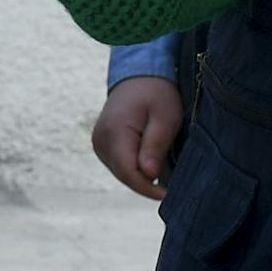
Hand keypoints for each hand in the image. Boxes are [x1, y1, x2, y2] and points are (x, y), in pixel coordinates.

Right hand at [92, 76, 184, 200]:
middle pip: (124, 175)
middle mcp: (100, 140)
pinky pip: (119, 165)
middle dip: (147, 185)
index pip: (128, 172)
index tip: (170, 194)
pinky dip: (135, 169)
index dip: (148, 188)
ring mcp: (98, 143)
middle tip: (173, 187)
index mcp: (114, 132)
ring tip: (165, 175)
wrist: (138, 76)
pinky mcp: (101, 144)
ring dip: (141, 178)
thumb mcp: (165, 116)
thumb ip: (155, 145)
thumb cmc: (157, 93)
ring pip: (121, 173)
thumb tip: (149, 174)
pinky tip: (151, 165)